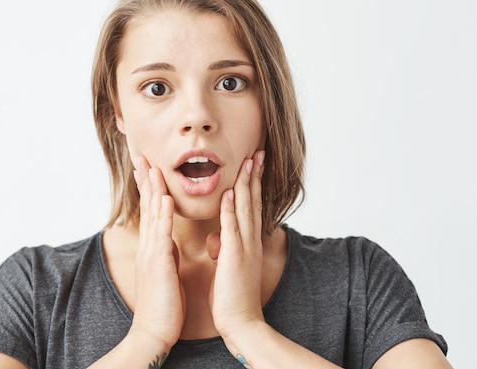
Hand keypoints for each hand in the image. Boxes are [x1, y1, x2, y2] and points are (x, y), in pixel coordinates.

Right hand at [130, 156, 185, 349]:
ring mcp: (151, 253)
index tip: (149, 166)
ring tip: (152, 166)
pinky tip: (164, 199)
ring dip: (152, 189)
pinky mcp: (158, 264)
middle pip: (147, 205)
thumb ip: (165, 252)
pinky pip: (161, 235)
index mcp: (154, 246)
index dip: (150, 186)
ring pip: (152, 214)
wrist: (155, 331)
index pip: (151, 209)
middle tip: (142, 155)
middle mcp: (149, 245)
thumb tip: (168, 239)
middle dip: (145, 179)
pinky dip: (162, 215)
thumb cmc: (164, 302)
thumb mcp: (165, 270)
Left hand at [207, 150, 265, 339]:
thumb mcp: (229, 268)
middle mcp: (250, 242)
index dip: (252, 185)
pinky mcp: (235, 258)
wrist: (241, 323)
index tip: (252, 165)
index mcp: (247, 243)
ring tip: (249, 161)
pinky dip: (232, 210)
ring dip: (247, 184)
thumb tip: (218, 240)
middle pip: (253, 202)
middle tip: (257, 152)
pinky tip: (232, 193)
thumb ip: (226, 250)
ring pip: (246, 209)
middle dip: (255, 176)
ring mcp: (244, 248)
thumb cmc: (232, 297)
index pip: (250, 207)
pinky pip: (232, 229)